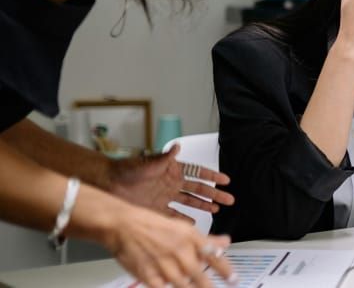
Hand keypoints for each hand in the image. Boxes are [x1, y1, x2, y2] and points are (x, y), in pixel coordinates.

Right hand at [104, 204, 235, 287]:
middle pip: (198, 274)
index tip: (233, 280)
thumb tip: (225, 243)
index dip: (225, 270)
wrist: (123, 226)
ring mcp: (162, 264)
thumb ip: (206, 240)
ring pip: (182, 285)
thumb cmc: (153, 226)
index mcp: (190, 237)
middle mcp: (178, 250)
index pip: (213, 255)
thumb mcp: (183, 228)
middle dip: (208, 287)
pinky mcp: (147, 274)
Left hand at [107, 144, 233, 220]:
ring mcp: (165, 197)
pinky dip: (183, 219)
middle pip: (198, 190)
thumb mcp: (148, 162)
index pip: (197, 173)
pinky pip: (174, 215)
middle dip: (214, 194)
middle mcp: (171, 184)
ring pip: (190, 202)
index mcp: (172, 170)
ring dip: (203, 205)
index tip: (225, 181)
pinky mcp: (156, 209)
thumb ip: (165, 157)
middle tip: (229, 199)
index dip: (212, 176)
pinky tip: (192, 223)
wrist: (108, 184)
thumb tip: (176, 146)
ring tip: (217, 209)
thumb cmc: (126, 170)